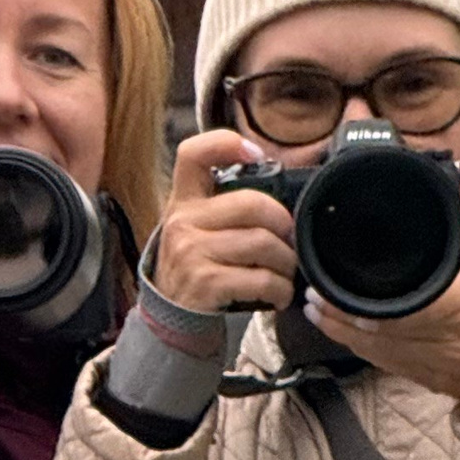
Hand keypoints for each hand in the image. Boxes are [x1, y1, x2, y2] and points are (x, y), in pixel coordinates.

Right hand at [153, 128, 295, 315]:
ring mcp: (191, 252)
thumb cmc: (198, 264)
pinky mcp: (205, 282)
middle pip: (253, 204)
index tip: (255, 154)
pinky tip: (278, 293)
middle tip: (288, 241)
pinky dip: (280, 289)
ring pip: (264, 243)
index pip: (193, 154)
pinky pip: (261, 278)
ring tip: (284, 271)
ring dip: (286, 262)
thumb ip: (227, 203)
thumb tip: (282, 189)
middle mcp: (183, 221)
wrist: (171, 315)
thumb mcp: (198, 226)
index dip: (227, 144)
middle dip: (284, 225)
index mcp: (184, 200)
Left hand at [307, 175, 459, 412]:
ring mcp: (425, 359)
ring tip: (314, 310)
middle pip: (373, 329)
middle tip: (312, 295)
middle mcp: (435, 335)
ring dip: (339, 331)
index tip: (335, 290)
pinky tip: (338, 333)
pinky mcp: (420, 374)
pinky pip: (380, 361)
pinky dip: (357, 347)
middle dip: (337, 314)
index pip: (400, 308)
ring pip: (370, 348)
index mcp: (455, 304)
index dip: (362, 305)